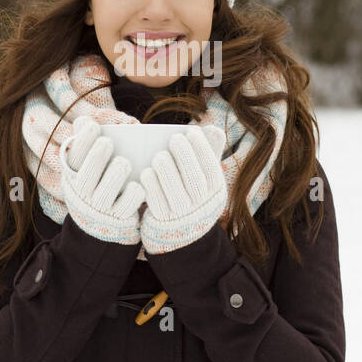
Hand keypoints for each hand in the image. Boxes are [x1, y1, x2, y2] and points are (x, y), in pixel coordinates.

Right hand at [59, 115, 145, 245]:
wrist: (101, 224)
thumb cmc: (97, 183)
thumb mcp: (86, 167)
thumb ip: (88, 145)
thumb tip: (84, 120)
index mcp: (75, 177)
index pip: (74, 159)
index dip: (82, 142)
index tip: (93, 125)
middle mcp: (84, 194)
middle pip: (86, 177)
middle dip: (96, 159)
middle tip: (107, 143)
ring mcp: (101, 208)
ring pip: (106, 193)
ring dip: (114, 177)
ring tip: (123, 163)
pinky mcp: (119, 218)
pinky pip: (126, 207)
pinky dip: (132, 196)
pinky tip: (138, 185)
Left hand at [138, 124, 227, 254]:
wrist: (181, 232)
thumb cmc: (192, 193)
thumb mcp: (205, 178)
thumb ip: (209, 154)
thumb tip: (213, 130)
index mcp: (215, 192)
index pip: (212, 169)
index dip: (202, 149)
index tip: (191, 132)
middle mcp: (201, 205)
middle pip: (194, 180)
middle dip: (184, 157)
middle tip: (174, 139)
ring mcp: (182, 215)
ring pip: (175, 192)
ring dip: (166, 171)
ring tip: (159, 156)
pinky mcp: (163, 221)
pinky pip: (157, 203)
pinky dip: (152, 187)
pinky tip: (146, 173)